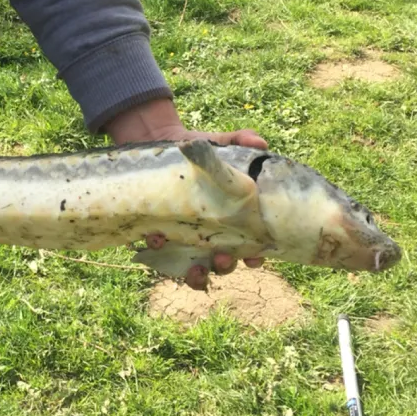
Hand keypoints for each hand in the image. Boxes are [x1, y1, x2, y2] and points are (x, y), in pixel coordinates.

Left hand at [105, 98, 267, 283]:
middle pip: (224, 262)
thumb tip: (260, 142)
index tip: (255, 257)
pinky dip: (159, 249)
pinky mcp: (159, 231)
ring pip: (194, 268)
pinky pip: (159, 252)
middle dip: (225, 266)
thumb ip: (240, 141)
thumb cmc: (196, 149)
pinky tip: (156, 237)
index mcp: (231, 218)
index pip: (249, 245)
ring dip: (196, 274)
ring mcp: (185, 236)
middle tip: (223, 258)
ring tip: (194, 269)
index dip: (255, 256)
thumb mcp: (219, 144)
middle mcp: (210, 233)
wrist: (156, 140)